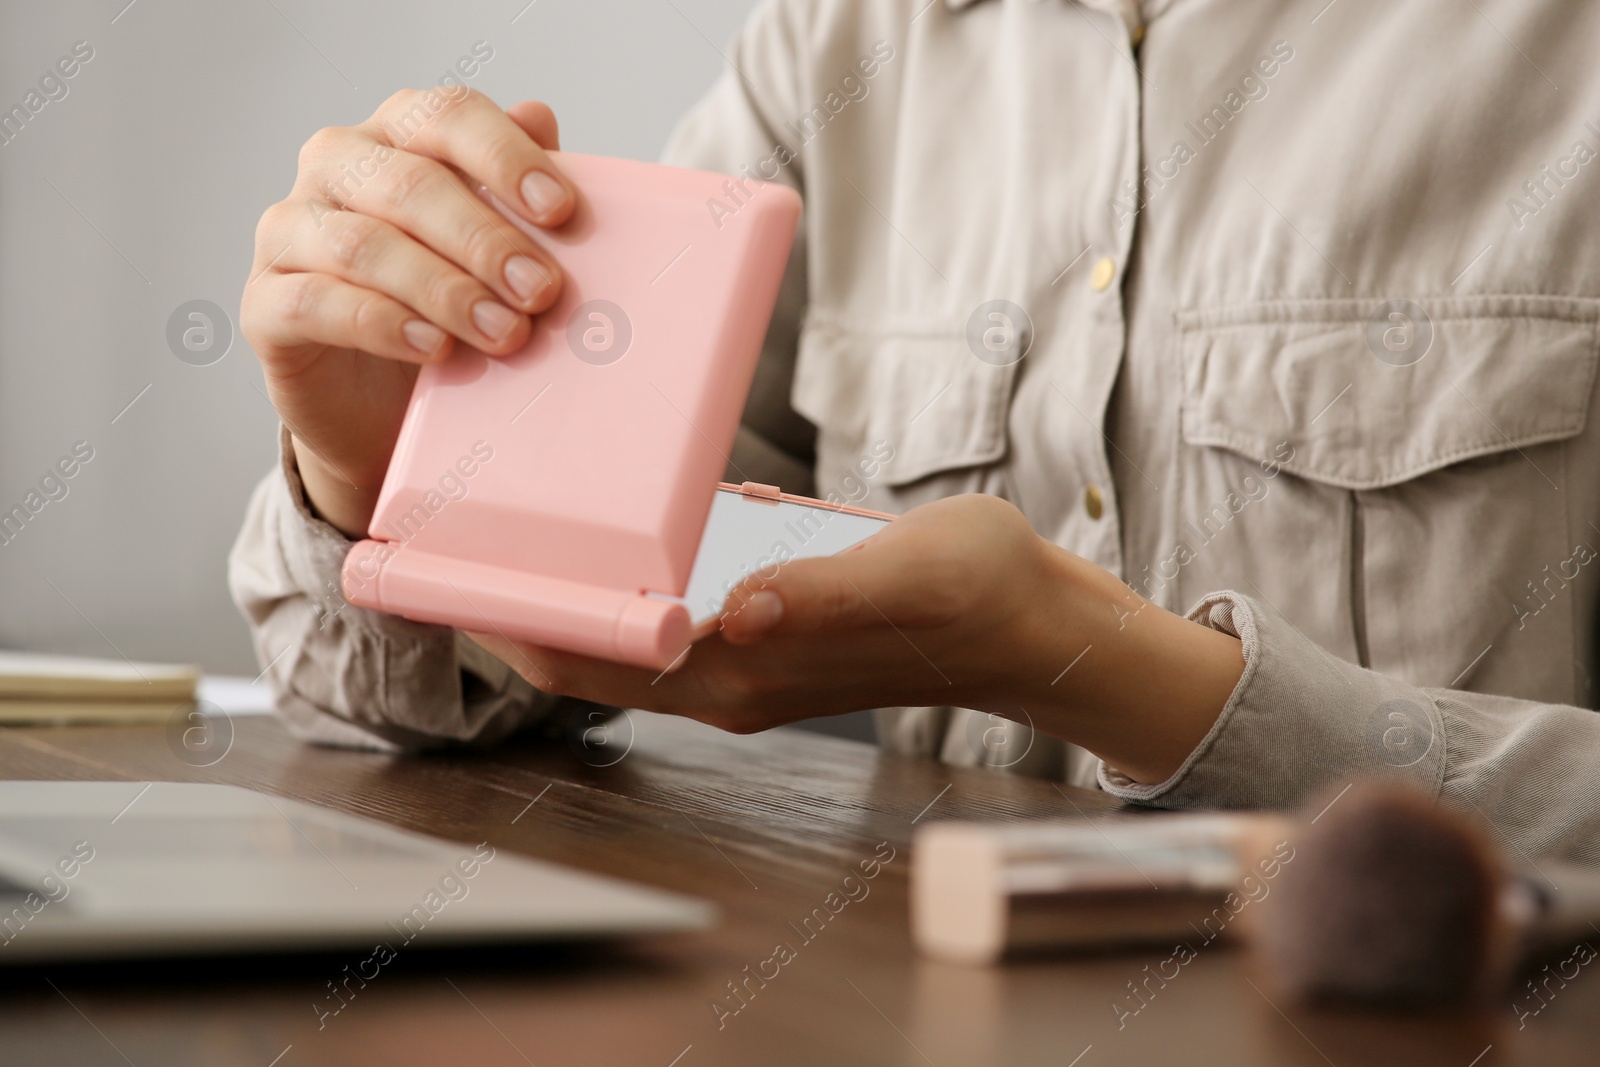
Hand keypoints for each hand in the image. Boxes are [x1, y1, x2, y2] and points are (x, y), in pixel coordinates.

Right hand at [240, 89, 575, 536]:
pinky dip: (382, 325)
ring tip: (504, 333)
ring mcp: (290, 231)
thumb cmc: (444, 304)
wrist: (379, 400)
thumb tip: (539, 116)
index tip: (561, 210)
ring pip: (364, 245)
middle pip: (410, 184)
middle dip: (484, 240)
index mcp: (397, 134)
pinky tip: (432, 347)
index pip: (447, 115)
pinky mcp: (265, 303)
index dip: (505, 156)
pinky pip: (316, 303)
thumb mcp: (491, 249)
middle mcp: (336, 166)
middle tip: (541, 290)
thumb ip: (514, 188)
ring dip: (444, 291)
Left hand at [469, 494, 1245, 782]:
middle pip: (584, 659)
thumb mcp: (909, 573)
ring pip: (614, 648)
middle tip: (437, 541)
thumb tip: (739, 608)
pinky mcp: (760, 644)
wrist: (1030, 627)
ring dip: (555, 603)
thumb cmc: (978, 593)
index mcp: (749, 671)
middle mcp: (728, 682)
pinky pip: (655, 630)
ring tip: (498, 533)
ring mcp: (742, 668)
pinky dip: (610, 594)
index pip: (595, 660)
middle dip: (507, 609)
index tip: (437, 577)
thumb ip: (823, 592)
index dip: (510, 623)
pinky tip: (599, 538)